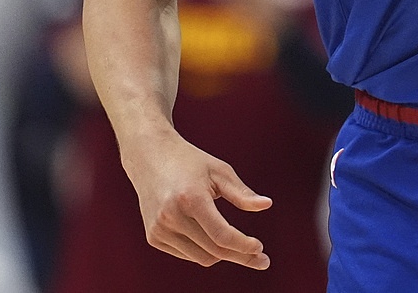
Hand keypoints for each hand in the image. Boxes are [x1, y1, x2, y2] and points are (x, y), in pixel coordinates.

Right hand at [122, 130, 272, 268]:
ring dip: (223, 254)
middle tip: (262, 260)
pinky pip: (187, 254)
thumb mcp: (220, 171)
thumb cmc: (190, 162)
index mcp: (190, 198)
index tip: (260, 249)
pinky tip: (211, 238)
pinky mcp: (153, 237)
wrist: (150, 157)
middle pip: (214, 251)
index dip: (244, 246)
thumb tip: (267, 205)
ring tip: (239, 245)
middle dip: (241, 257)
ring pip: (201, 257)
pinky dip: (204, 250)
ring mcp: (159, 229)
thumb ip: (242, 193)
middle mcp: (171, 217)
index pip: (222, 235)